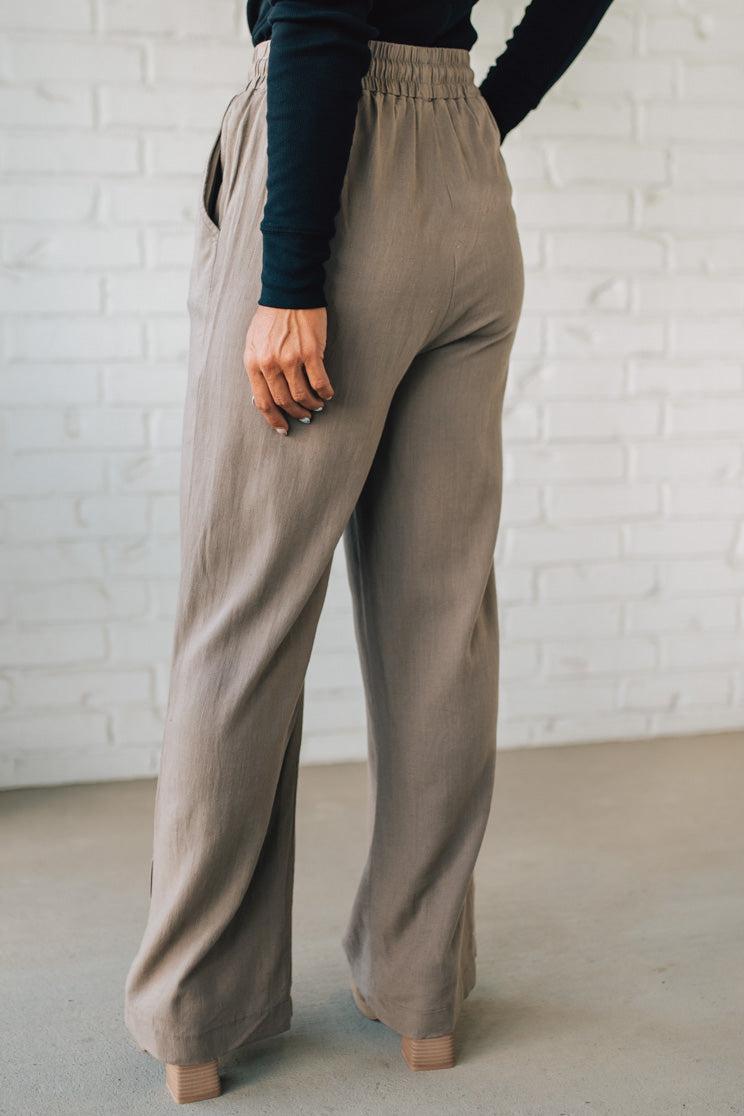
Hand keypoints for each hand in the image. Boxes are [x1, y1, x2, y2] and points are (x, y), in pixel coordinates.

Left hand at [243, 306, 333, 434]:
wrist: (288, 293)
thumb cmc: (270, 318)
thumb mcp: (253, 343)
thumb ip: (257, 368)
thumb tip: (264, 396)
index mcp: (253, 363)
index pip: (263, 401)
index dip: (274, 419)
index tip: (283, 428)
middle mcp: (270, 363)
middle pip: (284, 401)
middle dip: (296, 413)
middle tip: (305, 417)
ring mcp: (291, 359)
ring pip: (302, 395)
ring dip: (311, 405)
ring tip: (317, 406)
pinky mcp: (311, 352)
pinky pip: (320, 382)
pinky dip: (325, 393)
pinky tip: (328, 394)